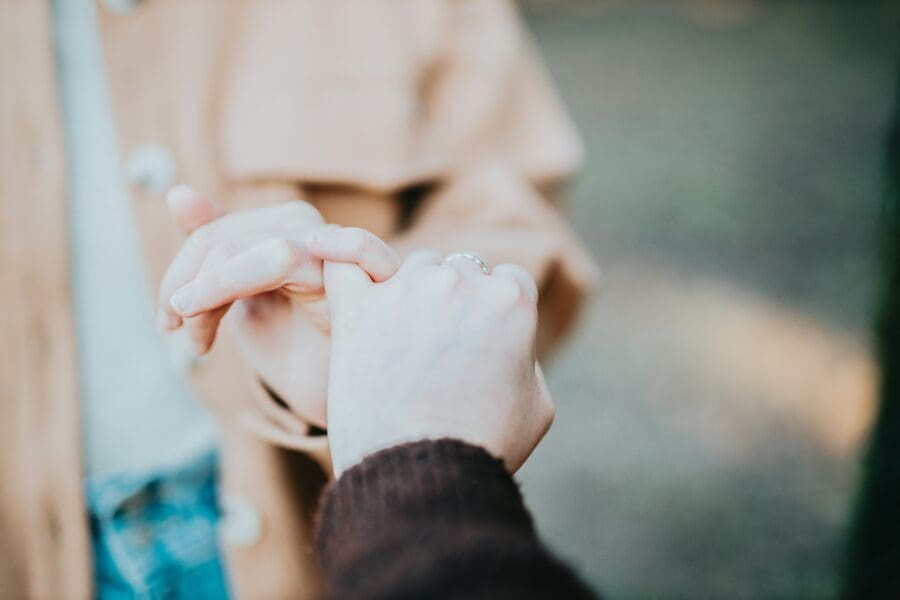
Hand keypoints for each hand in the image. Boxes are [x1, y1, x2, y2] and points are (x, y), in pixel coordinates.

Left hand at [159, 185, 399, 426]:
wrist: (332, 396)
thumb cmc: (294, 345)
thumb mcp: (242, 298)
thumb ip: (216, 247)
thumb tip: (178, 193)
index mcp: (284, 230)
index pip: (218, 234)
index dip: (180, 272)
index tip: (166, 321)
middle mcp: (316, 233)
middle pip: (234, 244)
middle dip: (193, 287)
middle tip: (175, 330)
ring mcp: (347, 255)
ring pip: (276, 254)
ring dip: (222, 291)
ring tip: (199, 340)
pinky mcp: (378, 279)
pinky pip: (361, 248)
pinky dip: (333, 252)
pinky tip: (295, 282)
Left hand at [323, 250, 554, 475]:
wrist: (421, 474)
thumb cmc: (484, 445)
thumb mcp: (538, 405)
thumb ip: (527, 358)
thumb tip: (509, 344)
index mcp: (511, 299)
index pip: (509, 280)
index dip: (498, 312)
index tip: (483, 343)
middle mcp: (460, 281)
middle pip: (459, 271)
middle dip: (455, 302)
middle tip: (441, 351)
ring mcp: (406, 289)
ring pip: (412, 268)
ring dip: (411, 293)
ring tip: (403, 346)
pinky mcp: (357, 307)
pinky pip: (342, 265)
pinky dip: (343, 264)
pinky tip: (347, 283)